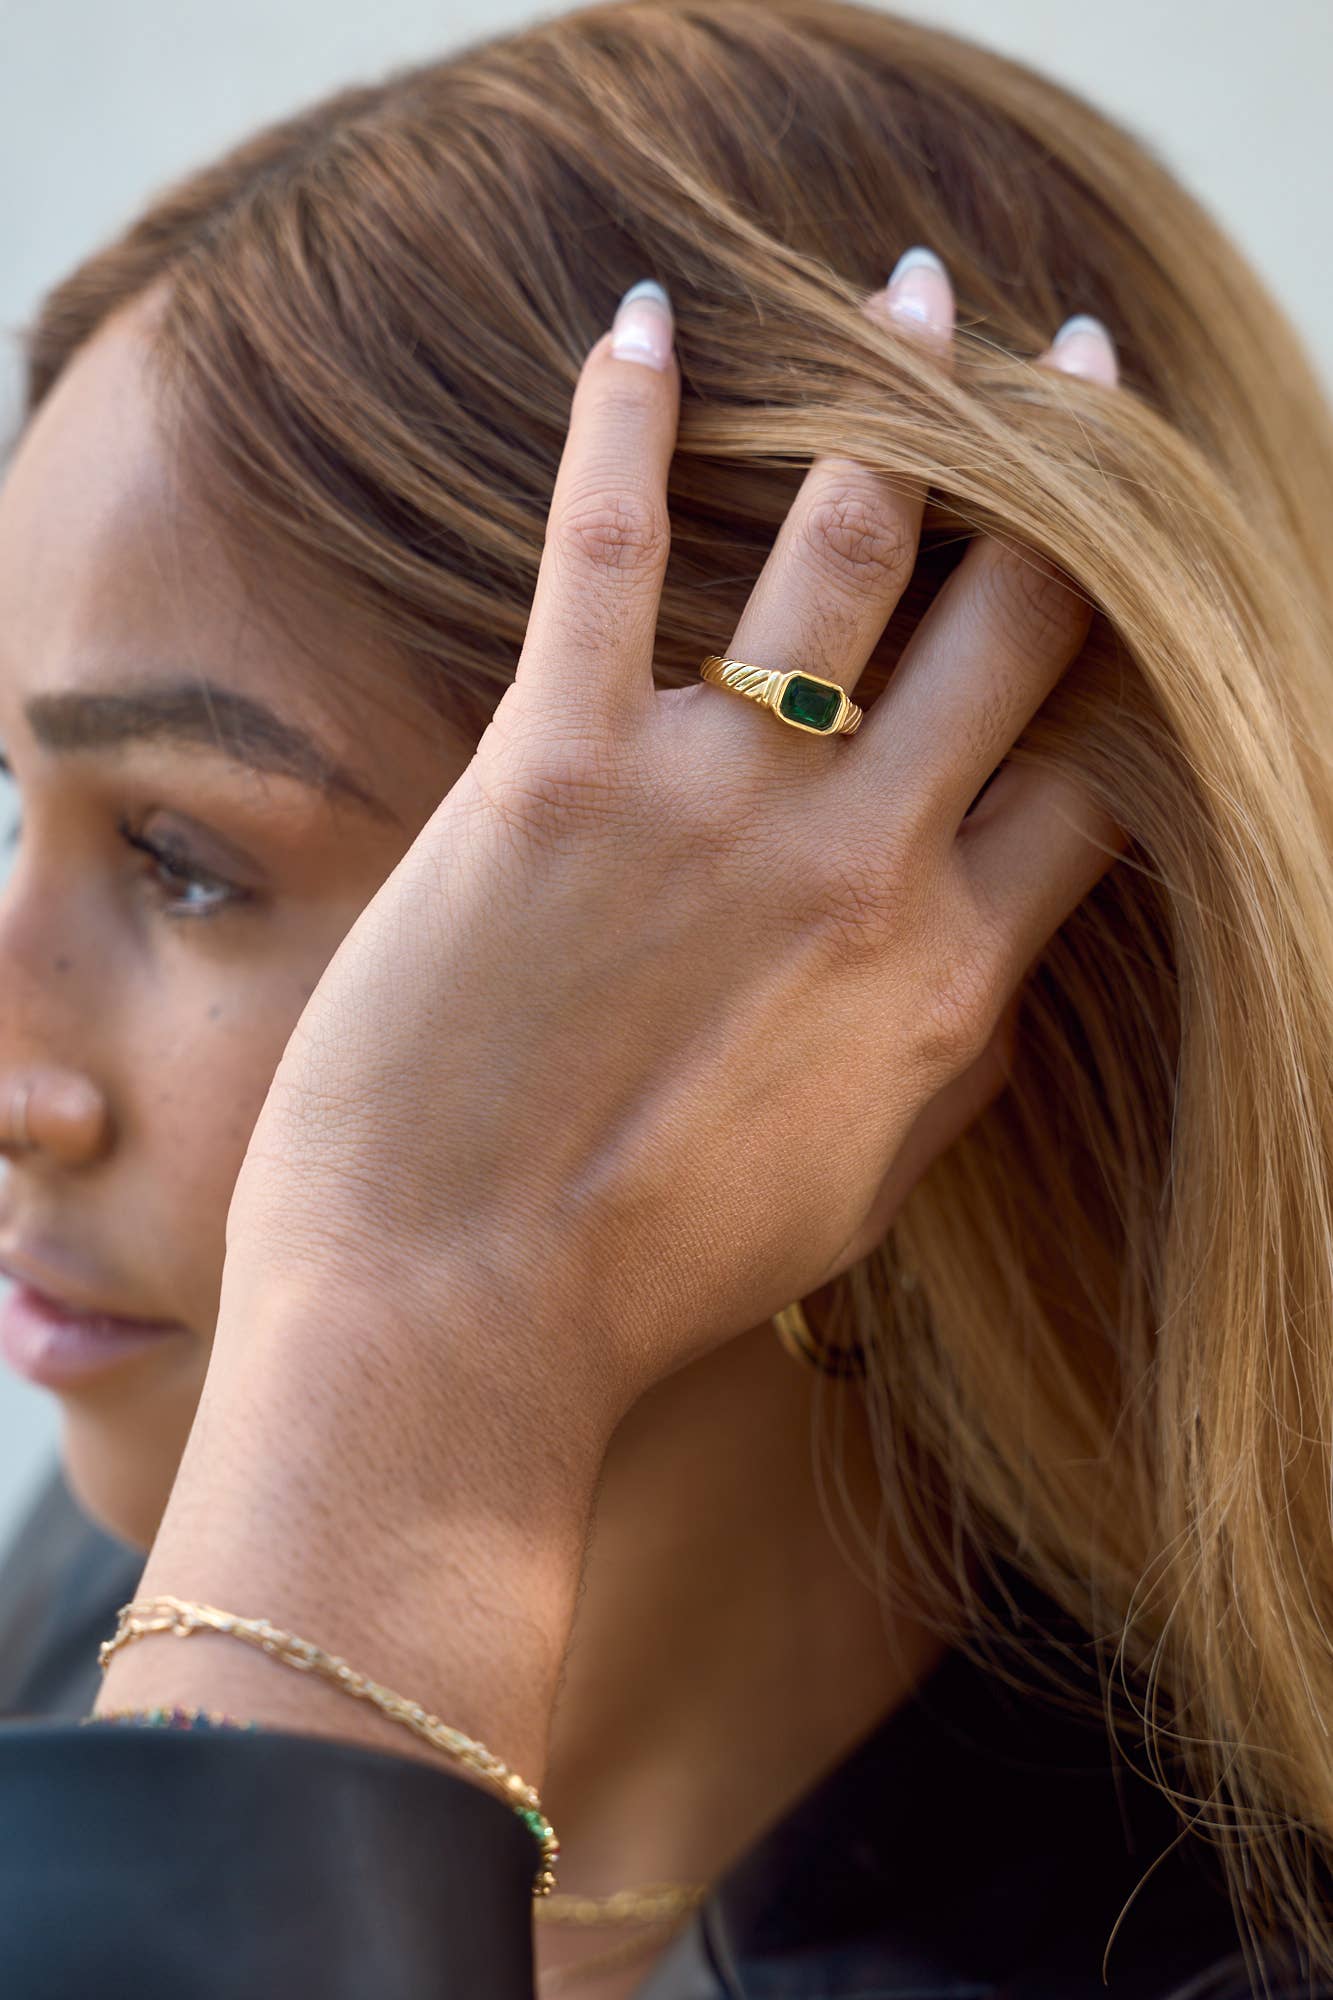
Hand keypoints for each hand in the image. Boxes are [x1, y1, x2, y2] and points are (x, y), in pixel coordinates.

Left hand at [216, 271, 1122, 1445]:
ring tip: (924, 296)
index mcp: (949, 973)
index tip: (1121, 577)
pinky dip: (627, 421)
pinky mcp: (552, 776)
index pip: (1094, 765)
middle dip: (1064, 474)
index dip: (1127, 658)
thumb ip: (953, 1055)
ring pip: (852, 545)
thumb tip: (1008, 961)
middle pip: (1017, 617)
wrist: (455, 1326)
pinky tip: (651, 321)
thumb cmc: (649, 1278)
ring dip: (905, 396)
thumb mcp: (861, 1188)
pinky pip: (609, 553)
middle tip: (1077, 366)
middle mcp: (864, 864)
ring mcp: (714, 807)